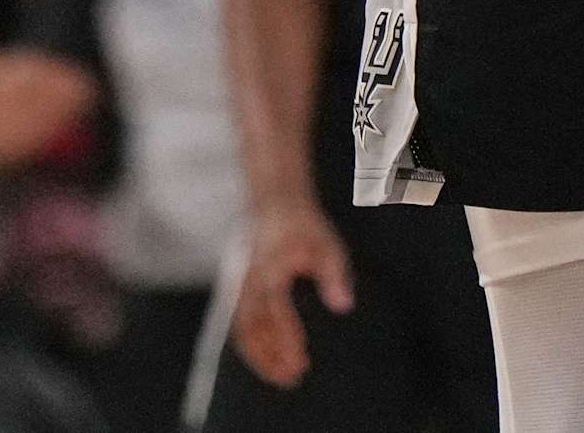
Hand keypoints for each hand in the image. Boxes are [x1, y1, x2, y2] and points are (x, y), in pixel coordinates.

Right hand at [233, 198, 353, 386]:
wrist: (277, 205)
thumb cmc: (303, 226)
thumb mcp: (326, 243)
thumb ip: (333, 274)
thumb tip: (343, 305)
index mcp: (270, 270)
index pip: (276, 311)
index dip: (286, 338)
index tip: (300, 361)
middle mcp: (251, 283)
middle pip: (253, 329)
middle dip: (270, 358)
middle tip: (292, 379)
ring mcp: (242, 288)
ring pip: (243, 331)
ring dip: (260, 358)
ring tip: (282, 377)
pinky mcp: (241, 292)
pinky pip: (240, 326)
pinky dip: (251, 348)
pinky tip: (266, 361)